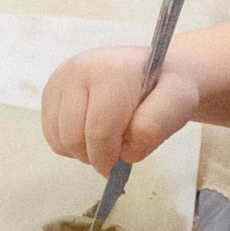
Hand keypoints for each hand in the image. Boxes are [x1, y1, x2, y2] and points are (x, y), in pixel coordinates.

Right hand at [40, 41, 201, 174]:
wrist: (157, 70)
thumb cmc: (168, 88)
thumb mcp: (178, 103)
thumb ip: (156, 126)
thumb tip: (125, 151)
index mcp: (110, 70)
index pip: (98, 131)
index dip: (110, 157)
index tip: (123, 162)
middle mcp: (78, 69)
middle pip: (73, 138)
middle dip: (95, 156)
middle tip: (118, 150)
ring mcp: (60, 79)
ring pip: (59, 139)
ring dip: (83, 151)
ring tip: (107, 139)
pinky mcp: (50, 90)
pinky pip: (52, 135)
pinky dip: (70, 144)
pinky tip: (91, 133)